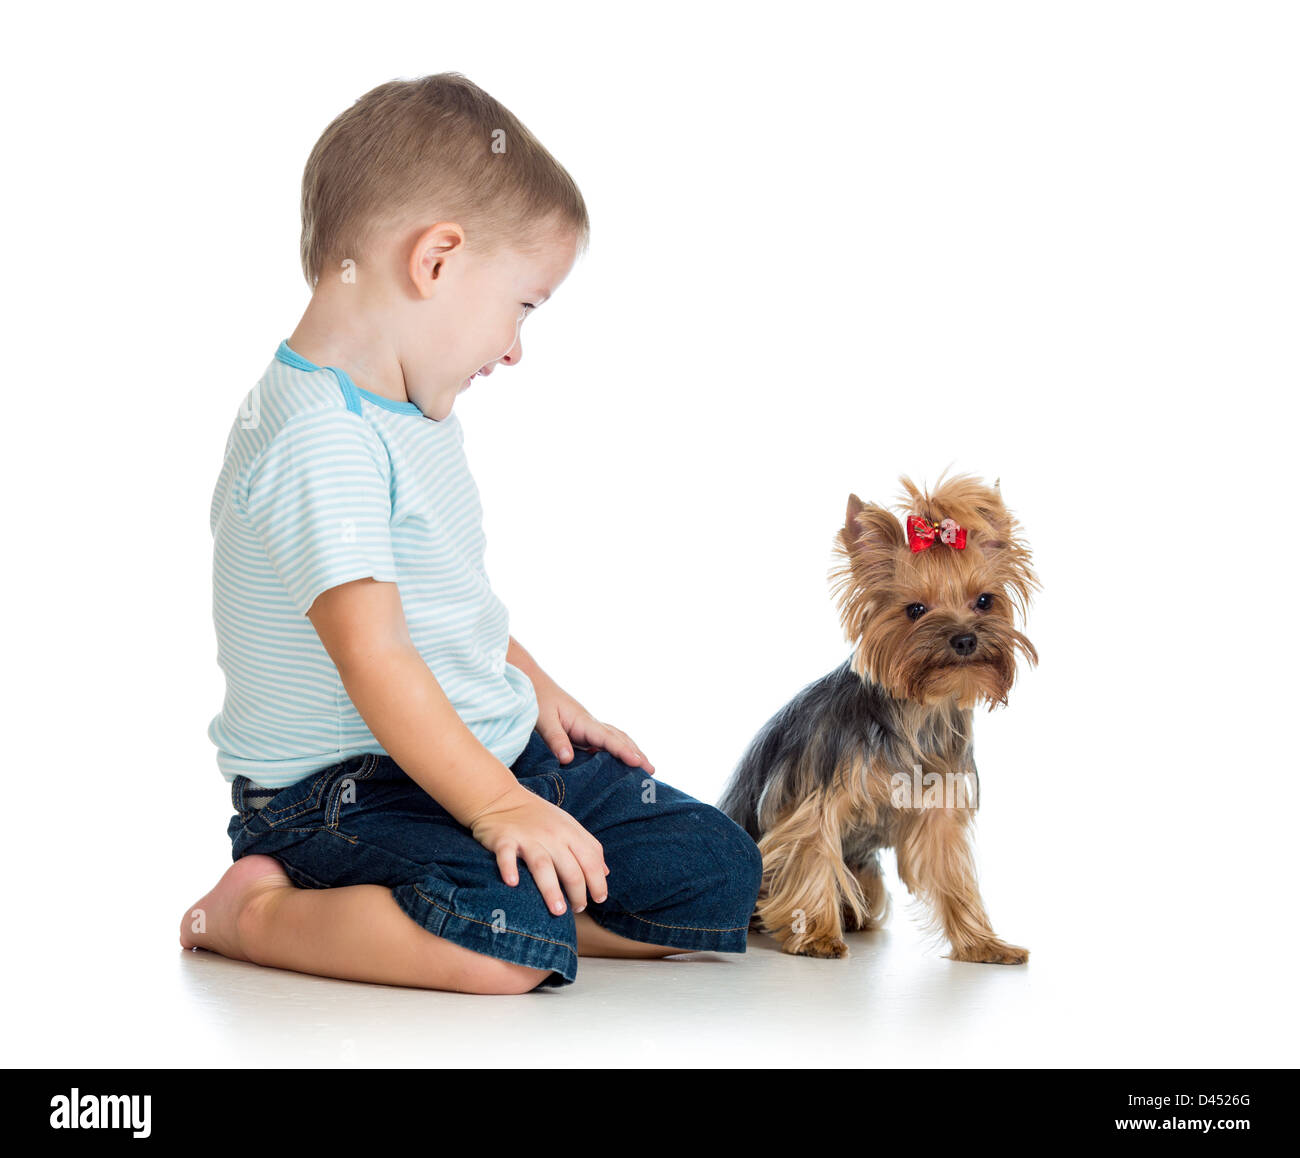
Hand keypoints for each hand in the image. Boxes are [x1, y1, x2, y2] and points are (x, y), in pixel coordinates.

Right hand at [467, 784, 608, 915]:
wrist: (501, 798)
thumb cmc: (539, 817)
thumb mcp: (568, 825)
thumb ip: (588, 847)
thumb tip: (605, 872)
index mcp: (569, 832)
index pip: (590, 860)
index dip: (598, 882)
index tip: (598, 899)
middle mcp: (551, 835)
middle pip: (570, 868)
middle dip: (577, 893)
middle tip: (578, 910)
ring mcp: (527, 838)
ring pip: (543, 866)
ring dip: (551, 890)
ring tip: (558, 910)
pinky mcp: (503, 839)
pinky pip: (506, 856)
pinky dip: (509, 868)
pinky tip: (513, 883)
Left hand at [533, 671, 654, 774]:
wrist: (534, 683)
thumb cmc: (538, 700)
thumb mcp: (543, 720)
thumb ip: (556, 740)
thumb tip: (567, 760)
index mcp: (584, 721)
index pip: (608, 738)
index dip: (624, 751)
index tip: (638, 762)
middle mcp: (591, 724)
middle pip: (619, 738)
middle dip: (636, 753)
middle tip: (652, 771)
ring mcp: (588, 727)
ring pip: (615, 739)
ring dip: (631, 750)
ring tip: (644, 766)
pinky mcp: (582, 731)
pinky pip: (605, 742)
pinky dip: (618, 750)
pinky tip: (619, 762)